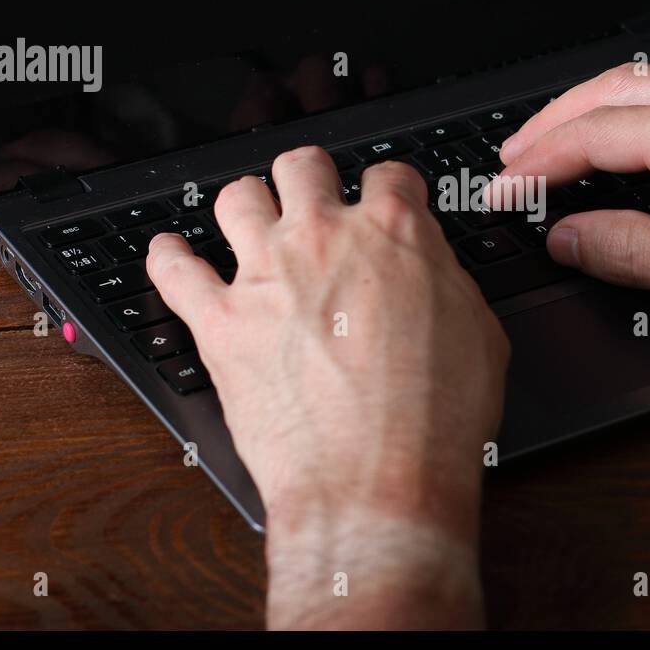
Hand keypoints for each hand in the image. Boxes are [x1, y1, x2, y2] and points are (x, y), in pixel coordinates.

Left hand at [146, 148, 509, 628]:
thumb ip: (447, 282)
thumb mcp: (480, 335)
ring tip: (250, 227)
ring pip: (236, 197)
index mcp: (395, 232)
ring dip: (246, 207)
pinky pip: (173, 268)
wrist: (378, 484)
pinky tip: (172, 256)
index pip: (389, 174)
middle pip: (302, 165)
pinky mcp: (218, 322)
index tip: (385, 204)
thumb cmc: (435, 421)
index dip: (390, 189)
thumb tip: (431, 272)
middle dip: (310, 179)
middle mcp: (323, 238)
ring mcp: (265, 275)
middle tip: (314, 204)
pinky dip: (169, 258)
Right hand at [493, 64, 649, 380]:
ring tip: (563, 140)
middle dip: (553, 119)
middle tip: (514, 154)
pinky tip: (645, 139)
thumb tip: (570, 237)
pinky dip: (644, 111)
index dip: (536, 163)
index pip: (594, 136)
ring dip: (597, 109)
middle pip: (615, 89)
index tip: (500, 188)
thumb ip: (633, 252)